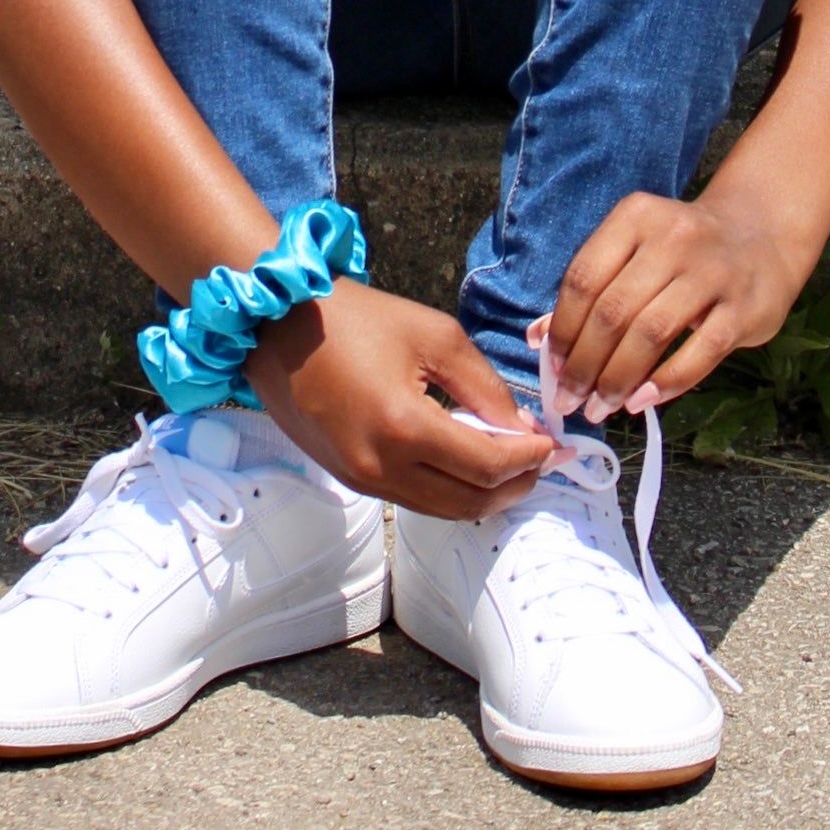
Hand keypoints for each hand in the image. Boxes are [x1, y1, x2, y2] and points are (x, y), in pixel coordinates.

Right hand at [249, 277, 555, 518]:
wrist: (276, 326)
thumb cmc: (356, 318)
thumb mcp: (434, 335)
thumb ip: (485, 386)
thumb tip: (521, 428)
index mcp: (404, 426)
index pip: (488, 465)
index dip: (530, 458)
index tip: (554, 443)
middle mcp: (381, 467)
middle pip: (470, 502)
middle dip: (516, 485)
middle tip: (542, 460)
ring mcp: (362, 480)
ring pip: (443, 510)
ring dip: (484, 493)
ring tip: (512, 462)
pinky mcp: (350, 480)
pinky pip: (415, 499)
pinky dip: (450, 489)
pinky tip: (467, 460)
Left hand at [546, 191, 803, 422]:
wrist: (762, 236)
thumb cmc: (683, 252)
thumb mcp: (636, 252)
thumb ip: (591, 290)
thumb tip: (537, 339)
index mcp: (636, 218)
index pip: (584, 278)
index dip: (563, 330)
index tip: (553, 369)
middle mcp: (674, 237)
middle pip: (613, 311)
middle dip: (585, 365)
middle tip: (571, 400)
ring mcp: (713, 271)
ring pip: (651, 333)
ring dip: (618, 379)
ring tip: (601, 407)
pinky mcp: (744, 307)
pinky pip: (700, 351)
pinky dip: (667, 381)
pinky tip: (643, 400)